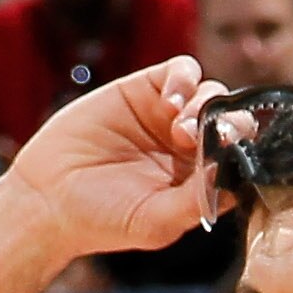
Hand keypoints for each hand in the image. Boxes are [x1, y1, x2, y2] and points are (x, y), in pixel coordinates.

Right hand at [6, 57, 222, 254]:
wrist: (49, 197)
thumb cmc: (103, 220)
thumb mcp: (155, 222)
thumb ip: (195, 202)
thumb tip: (229, 174)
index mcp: (200, 182)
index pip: (239, 159)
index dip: (242, 154)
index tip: (230, 158)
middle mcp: (191, 149)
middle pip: (231, 122)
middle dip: (229, 127)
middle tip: (204, 141)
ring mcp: (169, 116)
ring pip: (211, 94)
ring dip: (206, 106)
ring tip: (181, 129)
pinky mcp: (145, 89)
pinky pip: (182, 71)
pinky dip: (185, 80)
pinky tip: (170, 102)